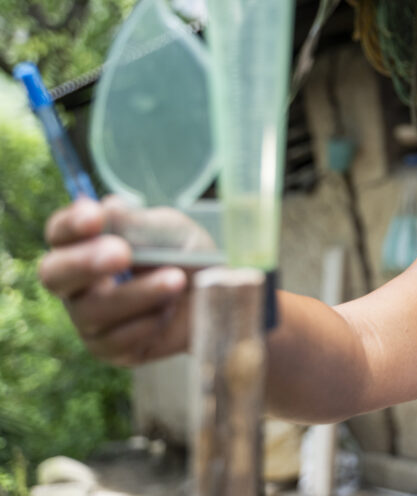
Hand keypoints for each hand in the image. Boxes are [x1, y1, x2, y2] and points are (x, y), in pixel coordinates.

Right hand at [39, 197, 197, 366]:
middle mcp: (78, 283)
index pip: (60, 232)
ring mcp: (90, 319)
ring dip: (139, 293)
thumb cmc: (189, 257)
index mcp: (87, 244)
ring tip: (176, 279)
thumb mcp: (170, 231)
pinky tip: (170, 310)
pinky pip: (116, 340)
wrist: (221, 297)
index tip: (94, 217)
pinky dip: (149, 321)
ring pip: (92, 310)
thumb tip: (105, 207)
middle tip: (122, 253)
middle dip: (86, 263)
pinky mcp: (110, 349)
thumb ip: (136, 223)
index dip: (70, 225)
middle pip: (54, 275)